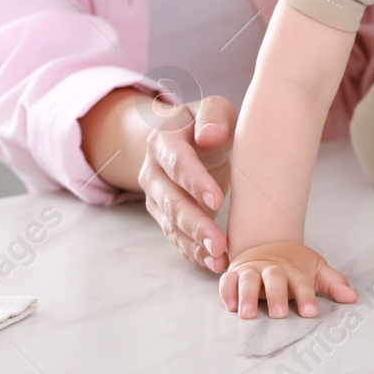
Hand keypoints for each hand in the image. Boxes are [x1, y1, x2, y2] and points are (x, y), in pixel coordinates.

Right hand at [138, 96, 234, 273]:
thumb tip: (210, 135)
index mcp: (163, 140)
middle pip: (171, 201)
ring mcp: (156, 197)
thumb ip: (214, 116)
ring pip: (171, 225)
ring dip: (194, 244)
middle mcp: (153, 171)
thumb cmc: (207, 123)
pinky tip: (213, 264)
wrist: (184, 137)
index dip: (194, 182)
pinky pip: (176, 238)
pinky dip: (194, 253)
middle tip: (219, 243)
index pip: (177, 163)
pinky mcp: (165, 217)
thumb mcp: (213, 108)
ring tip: (219, 259)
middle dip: (195, 223)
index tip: (217, 200)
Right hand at [219, 241, 356, 318]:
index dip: (307, 297)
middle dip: (276, 296)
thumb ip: (333, 283)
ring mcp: (252, 270)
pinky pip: (228, 281)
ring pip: (249, 280)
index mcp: (293, 269)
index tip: (311, 313)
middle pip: (274, 279)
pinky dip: (227, 292)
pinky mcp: (234, 274)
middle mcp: (271, 269)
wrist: (266, 245)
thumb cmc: (293, 266)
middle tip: (279, 314)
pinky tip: (230, 306)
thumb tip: (353, 298)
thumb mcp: (316, 270)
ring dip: (248, 295)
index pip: (301, 282)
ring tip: (248, 314)